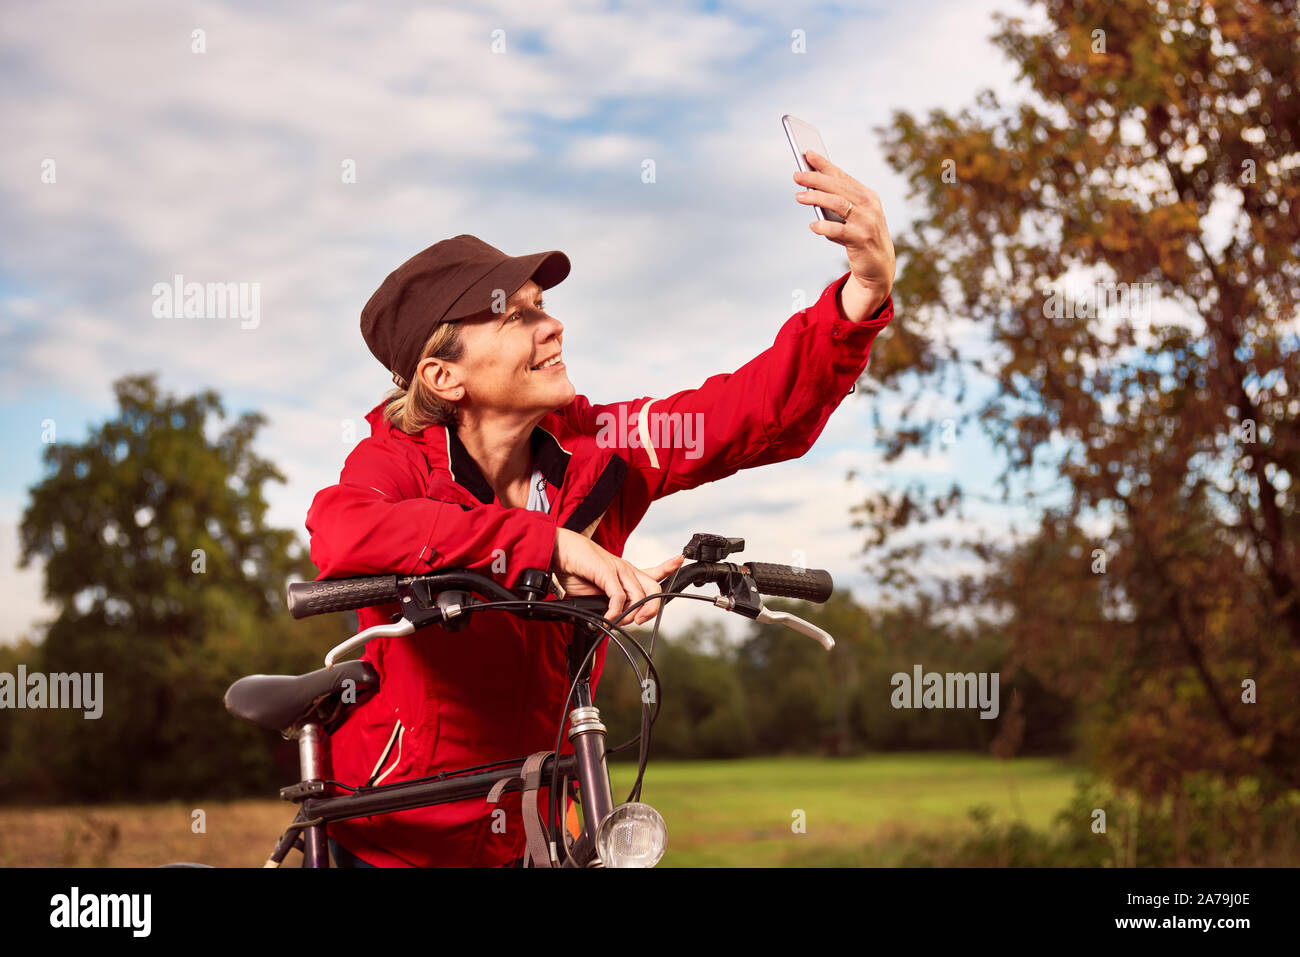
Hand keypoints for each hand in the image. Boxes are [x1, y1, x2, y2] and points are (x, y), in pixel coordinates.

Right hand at [553, 527, 685, 624]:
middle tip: (639, 621)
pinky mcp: (607, 572)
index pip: (654, 571)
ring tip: (617, 621)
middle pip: (654, 590)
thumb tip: (614, 619)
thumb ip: (609, 603)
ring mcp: (619, 569)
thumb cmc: (576, 570)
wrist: (559, 553)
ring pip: (640, 596)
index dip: (668, 567)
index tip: (679, 560)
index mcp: (626, 572)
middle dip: (651, 610)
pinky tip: (608, 617)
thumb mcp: (597, 589)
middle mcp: (627, 570)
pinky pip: (619, 598)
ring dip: (630, 615)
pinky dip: (615, 612)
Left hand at [794, 150, 895, 315]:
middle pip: (838, 187)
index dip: (824, 165)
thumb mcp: (852, 217)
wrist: (879, 267)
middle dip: (815, 179)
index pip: (842, 176)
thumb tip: (809, 190)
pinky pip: (839, 230)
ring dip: (816, 198)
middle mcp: (869, 206)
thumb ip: (837, 203)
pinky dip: (824, 227)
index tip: (807, 154)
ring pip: (838, 203)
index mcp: (867, 196)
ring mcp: (867, 222)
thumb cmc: (860, 237)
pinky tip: (813, 226)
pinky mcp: (861, 239)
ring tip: (798, 196)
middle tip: (796, 176)